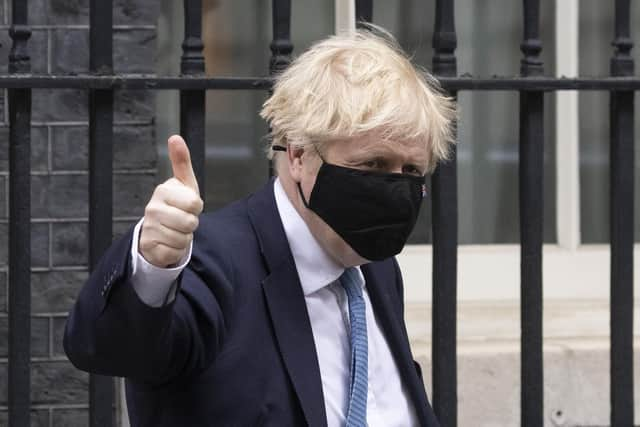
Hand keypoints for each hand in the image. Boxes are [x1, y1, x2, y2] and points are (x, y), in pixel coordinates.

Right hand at [139, 135, 203, 267]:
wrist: (158, 231)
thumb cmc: (175, 205)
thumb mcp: (183, 184)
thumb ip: (181, 161)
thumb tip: (175, 137)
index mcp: (163, 191)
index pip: (195, 203)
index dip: (196, 207)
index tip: (188, 205)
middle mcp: (152, 208)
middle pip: (191, 222)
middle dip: (192, 224)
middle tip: (182, 219)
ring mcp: (149, 228)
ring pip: (184, 239)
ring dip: (184, 237)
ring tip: (175, 230)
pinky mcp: (149, 246)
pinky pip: (174, 251)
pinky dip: (176, 250)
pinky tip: (168, 242)